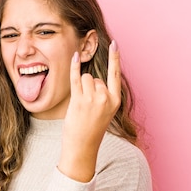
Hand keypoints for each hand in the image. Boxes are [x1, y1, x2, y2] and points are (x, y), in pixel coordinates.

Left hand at [58, 41, 121, 181]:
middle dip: (90, 87)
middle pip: (96, 77)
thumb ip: (103, 94)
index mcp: (115, 100)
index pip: (115, 74)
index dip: (115, 58)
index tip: (115, 43)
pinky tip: (74, 57)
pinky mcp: (79, 100)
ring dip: (81, 87)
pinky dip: (74, 67)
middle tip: (87, 107)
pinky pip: (76, 78)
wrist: (82, 147)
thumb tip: (93, 77)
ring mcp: (92, 99)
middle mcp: (105, 98)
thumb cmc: (92, 129)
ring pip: (86, 78)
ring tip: (81, 105)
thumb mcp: (105, 111)